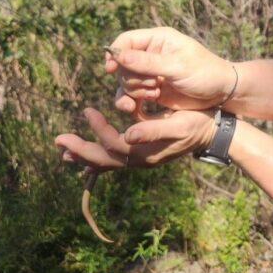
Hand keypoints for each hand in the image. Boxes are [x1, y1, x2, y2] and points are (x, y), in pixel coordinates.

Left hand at [55, 107, 216, 170]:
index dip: (99, 129)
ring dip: (86, 156)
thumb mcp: (178, 124)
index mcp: (148, 153)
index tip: (87, 110)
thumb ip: (153, 129)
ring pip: (108, 162)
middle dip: (81, 151)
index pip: (115, 145)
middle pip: (105, 161)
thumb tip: (126, 134)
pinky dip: (100, 156)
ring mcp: (143, 158)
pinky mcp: (145, 152)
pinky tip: (90, 153)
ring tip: (66, 151)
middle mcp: (142, 159)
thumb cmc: (198, 123)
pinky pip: (117, 157)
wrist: (213, 132)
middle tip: (58, 140)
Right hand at [104, 27, 236, 115]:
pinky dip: (131, 102)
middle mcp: (151, 53)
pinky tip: (137, 108)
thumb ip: (148, 62)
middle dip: (131, 78)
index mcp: (158, 39)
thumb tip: (118, 55)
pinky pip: (130, 95)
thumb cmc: (205, 73)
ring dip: (134, 91)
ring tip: (154, 95)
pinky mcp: (151, 89)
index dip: (115, 54)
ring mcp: (150, 72)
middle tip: (153, 85)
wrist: (222, 92)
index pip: (126, 40)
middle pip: (122, 64)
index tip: (112, 69)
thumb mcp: (177, 67)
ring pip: (124, 80)